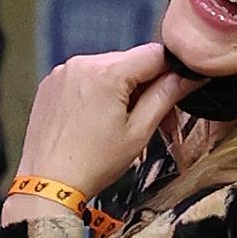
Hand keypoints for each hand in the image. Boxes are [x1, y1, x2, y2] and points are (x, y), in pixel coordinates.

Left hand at [12, 44, 201, 201]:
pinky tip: (96, 120)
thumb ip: (166, 96)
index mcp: (106, 73)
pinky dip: (97, 92)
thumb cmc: (92, 163)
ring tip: (119, 123)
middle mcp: (81, 64)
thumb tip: (187, 76)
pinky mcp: (51, 84)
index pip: (154, 54)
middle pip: (130, 62)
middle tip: (150, 118)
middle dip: (145, 85)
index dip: (171, 71)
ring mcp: (62, 72)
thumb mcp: (139, 131)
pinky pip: (85, 78)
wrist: (49, 183)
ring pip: (108, 69)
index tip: (176, 90)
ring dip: (121, 88)